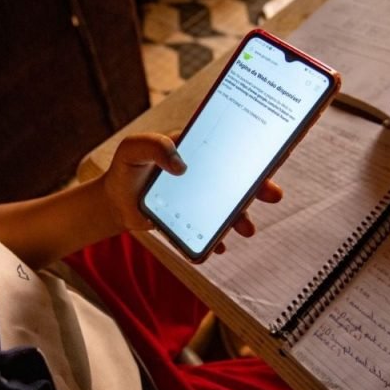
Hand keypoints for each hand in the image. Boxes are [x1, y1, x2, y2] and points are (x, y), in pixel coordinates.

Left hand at [100, 132, 281, 252]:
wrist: (115, 203)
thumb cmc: (126, 168)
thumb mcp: (133, 149)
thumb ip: (154, 147)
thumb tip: (181, 166)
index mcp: (198, 147)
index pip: (231, 144)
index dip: (254, 147)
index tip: (274, 153)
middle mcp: (206, 172)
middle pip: (239, 177)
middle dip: (260, 186)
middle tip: (274, 195)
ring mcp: (202, 197)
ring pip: (230, 207)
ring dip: (242, 218)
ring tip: (247, 230)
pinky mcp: (194, 220)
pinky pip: (211, 230)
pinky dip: (218, 238)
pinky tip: (219, 245)